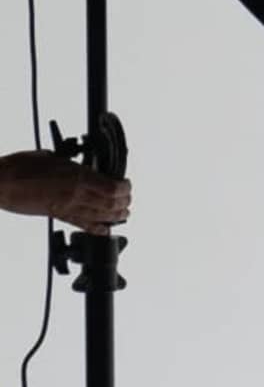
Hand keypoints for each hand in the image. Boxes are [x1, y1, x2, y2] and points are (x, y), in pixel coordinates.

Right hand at [0, 151, 124, 230]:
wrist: (1, 183)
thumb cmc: (20, 166)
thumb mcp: (51, 156)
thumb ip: (68, 162)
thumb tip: (78, 164)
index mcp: (77, 175)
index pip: (112, 186)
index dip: (124, 187)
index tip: (126, 184)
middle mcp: (76, 193)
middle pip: (110, 203)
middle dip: (123, 202)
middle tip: (128, 199)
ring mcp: (67, 207)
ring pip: (100, 216)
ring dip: (115, 216)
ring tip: (124, 214)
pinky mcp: (57, 216)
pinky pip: (82, 225)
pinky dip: (97, 228)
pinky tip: (105, 230)